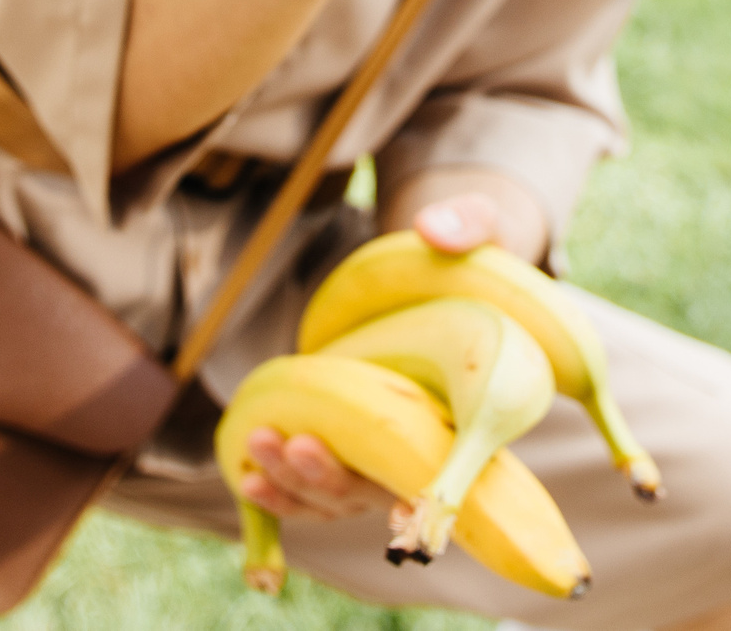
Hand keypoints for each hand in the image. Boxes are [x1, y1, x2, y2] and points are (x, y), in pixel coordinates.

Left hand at [233, 190, 510, 523]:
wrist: (446, 274)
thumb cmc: (469, 258)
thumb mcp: (482, 229)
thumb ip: (468, 223)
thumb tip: (433, 228)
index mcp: (476, 404)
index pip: (459, 467)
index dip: (431, 494)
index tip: (403, 506)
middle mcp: (429, 442)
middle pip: (380, 488)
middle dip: (332, 478)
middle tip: (298, 445)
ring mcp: (386, 450)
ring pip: (339, 495)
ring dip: (295, 483)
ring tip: (259, 442)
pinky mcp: (352, 445)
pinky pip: (314, 487)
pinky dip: (283, 493)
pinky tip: (248, 479)